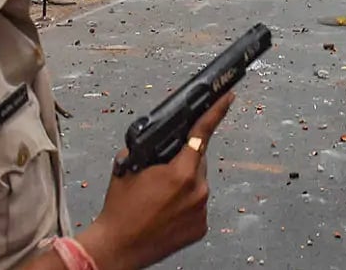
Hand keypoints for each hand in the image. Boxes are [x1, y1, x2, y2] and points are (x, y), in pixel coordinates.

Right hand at [80, 93, 234, 269]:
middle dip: (183, 159)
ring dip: (184, 183)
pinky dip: (186, 203)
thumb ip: (149, 148)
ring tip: (159, 197)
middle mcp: (197, 191)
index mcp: (181, 172)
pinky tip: (167, 210)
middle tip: (161, 172)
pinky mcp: (201, 227)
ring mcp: (201, 211)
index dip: (216, 112)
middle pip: (198, 160)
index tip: (228, 97)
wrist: (117, 247)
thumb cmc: (120, 210)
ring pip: (198, 183)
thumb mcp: (128, 166)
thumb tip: (159, 140)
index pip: (202, 133)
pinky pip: (197, 205)